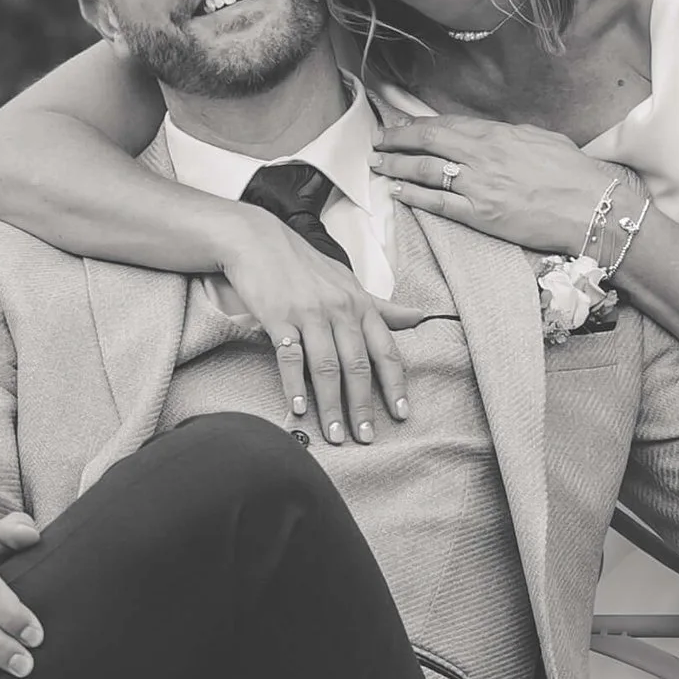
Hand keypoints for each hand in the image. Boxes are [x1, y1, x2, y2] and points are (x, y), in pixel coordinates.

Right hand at [216, 211, 414, 446]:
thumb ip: (382, 308)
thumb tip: (420, 317)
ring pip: (326, 366)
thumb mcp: (349, 283)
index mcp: (361, 304)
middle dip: (363, 405)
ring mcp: (309, 313)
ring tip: (334, 435)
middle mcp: (340, 309)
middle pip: (358, 365)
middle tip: (365, 438)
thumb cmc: (305, 266)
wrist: (258, 240)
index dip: (395, 384)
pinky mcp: (278, 317)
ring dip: (331, 405)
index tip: (401, 414)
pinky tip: (299, 409)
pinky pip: (290, 357)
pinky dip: (295, 386)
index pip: (385, 350)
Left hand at [375, 116, 622, 256]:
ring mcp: (479, 186)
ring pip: (426, 170)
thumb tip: (489, 136)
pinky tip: (397, 192)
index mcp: (498, 134)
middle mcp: (483, 156)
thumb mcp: (540, 139)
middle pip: (428, 141)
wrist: (591, 207)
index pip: (448, 124)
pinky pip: (438, 203)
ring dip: (397, 166)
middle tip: (378, 141)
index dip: (419, 124)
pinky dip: (413, 196)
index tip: (402, 125)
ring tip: (378, 165)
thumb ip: (509, 135)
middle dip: (397, 139)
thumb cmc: (573, 173)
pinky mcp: (481, 215)